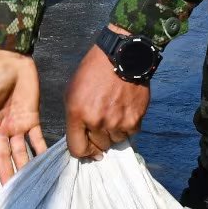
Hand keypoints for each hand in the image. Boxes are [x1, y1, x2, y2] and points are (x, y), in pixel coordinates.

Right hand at [0, 49, 48, 185]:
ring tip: (28, 184)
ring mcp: (17, 126)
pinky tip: (46, 165)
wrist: (13, 58)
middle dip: (5, 173)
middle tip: (10, 192)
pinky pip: (37, 139)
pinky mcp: (33, 120)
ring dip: (23, 167)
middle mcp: (0, 129)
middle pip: (2, 155)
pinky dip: (41, 151)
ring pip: (20, 152)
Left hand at [64, 32, 150, 158]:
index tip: (86, 147)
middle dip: (98, 139)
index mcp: (77, 113)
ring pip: (115, 141)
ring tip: (112, 112)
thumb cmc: (92, 73)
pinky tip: (123, 110)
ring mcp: (117, 122)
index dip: (82, 151)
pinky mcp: (135, 119)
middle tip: (100, 123)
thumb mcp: (72, 92)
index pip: (78, 150)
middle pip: (98, 148)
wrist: (120, 56)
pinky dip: (127, 126)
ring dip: (113, 132)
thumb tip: (83, 142)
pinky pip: (130, 134)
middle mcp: (97, 121)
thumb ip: (74, 119)